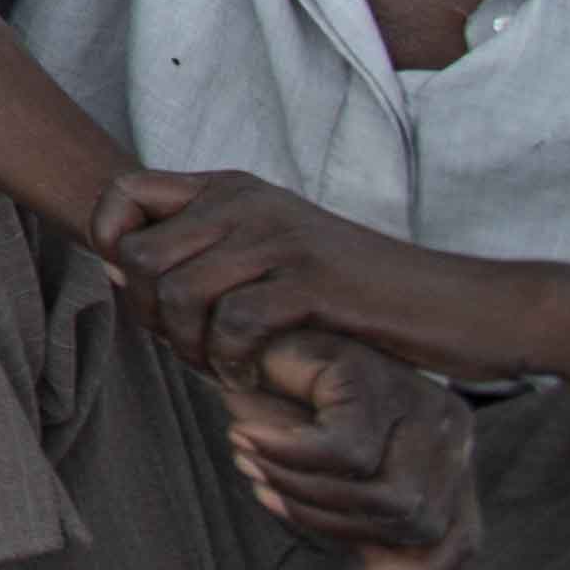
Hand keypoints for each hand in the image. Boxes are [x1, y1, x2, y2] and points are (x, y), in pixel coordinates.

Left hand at [97, 165, 483, 386]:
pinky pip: (231, 323)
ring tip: (220, 371)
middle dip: (147, 317)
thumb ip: (204, 251)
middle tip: (189, 352)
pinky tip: (250, 381)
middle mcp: (247, 201)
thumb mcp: (276, 254)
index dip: (109, 243)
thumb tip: (113, 264)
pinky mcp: (310, 280)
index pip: (122, 192)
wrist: (459, 305)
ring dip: (187, 348)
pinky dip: (230, 363)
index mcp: (233, 188)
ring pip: (175, 292)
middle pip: (136, 256)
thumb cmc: (358, 294)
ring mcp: (279, 237)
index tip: (139, 293)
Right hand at [209, 326, 481, 569]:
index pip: (460, 537)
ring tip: (250, 459)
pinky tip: (249, 436)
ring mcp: (417, 399)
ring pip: (385, 496)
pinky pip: (344, 453)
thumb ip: (362, 527)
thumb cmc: (276, 404)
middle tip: (264, 489)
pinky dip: (288, 457)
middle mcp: (446, 427)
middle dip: (328, 521)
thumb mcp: (327, 480)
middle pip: (414, 523)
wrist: (234, 331)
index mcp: (446, 454)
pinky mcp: (372, 377)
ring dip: (302, 491)